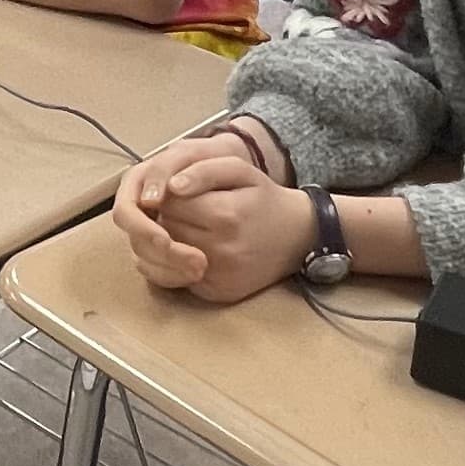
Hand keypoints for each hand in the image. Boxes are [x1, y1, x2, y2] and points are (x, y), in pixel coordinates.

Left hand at [112, 132, 314, 304]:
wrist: (298, 238)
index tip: (183, 192)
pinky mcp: (218, 294)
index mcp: (226, 215)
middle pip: (166, 229)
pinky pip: (180, 276)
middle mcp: (222, 251)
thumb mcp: (240, 171)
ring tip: (194, 227)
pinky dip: (182, 261)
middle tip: (191, 210)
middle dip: (169, 216)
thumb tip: (172, 186)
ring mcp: (220, 277)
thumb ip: (203, 171)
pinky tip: (199, 248)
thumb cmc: (264, 199)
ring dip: (172, 239)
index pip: (170, 203)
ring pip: (169, 254)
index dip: (170, 195)